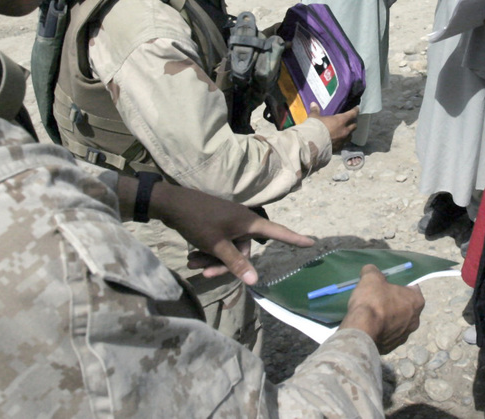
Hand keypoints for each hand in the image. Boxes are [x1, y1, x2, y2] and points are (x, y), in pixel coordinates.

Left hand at [149, 182, 314, 284]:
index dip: (294, 239)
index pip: (277, 232)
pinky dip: (207, 251)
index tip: (312, 242)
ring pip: (227, 248)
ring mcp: (228, 222)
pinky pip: (218, 242)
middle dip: (224, 263)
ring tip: (192, 264)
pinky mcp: (216, 223)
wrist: (171, 203)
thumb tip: (254, 280)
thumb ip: (236, 263)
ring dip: (211, 259)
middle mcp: (242, 221)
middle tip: (203, 272)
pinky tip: (191, 256)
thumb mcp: (217, 245)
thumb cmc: (199, 221)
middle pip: (242, 250)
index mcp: (248, 223)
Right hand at [310, 103, 357, 150]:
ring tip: (345, 132)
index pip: (352, 114)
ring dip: (348, 133)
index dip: (355, 111)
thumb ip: (315, 111)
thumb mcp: (314, 118)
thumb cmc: (316, 128)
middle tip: (350, 121)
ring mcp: (343, 140)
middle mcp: (345, 130)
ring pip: (350, 136)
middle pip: (354, 126)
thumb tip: (313, 103)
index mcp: (341, 120)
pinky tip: (338, 142)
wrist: (313, 145)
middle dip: (353, 123)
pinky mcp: (339, 148)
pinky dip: (342, 142)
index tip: (357, 108)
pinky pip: (343, 144)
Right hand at [340, 265, 424, 353]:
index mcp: (417, 301)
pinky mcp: (392, 347)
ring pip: (397, 322)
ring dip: (388, 317)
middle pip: (405, 306)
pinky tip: (369, 326)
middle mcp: (415, 320)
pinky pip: (388, 334)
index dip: (399, 283)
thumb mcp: (371, 277)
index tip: (387, 284)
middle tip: (378, 297)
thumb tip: (370, 270)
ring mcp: (404, 336)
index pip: (412, 287)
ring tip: (372, 313)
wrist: (362, 331)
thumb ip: (373, 271)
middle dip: (393, 301)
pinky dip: (381, 330)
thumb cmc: (372, 301)